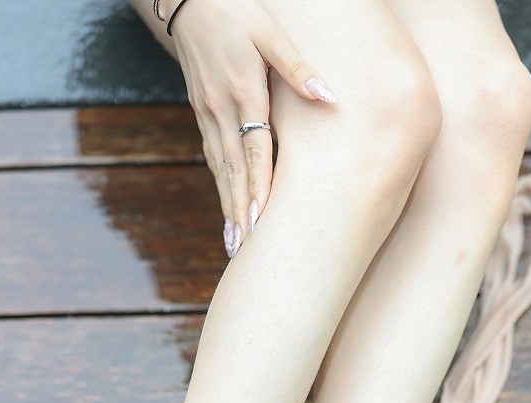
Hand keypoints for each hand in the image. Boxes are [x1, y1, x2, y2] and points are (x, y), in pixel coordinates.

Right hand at [162, 0, 337, 256]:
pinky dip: (220, 185)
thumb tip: (329, 98)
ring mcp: (207, 113)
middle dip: (238, 213)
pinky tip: (227, 207)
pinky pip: (212, 156)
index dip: (256, 188)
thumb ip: (298, 68)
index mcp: (242, 93)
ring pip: (218, 169)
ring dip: (226, 207)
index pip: (252, 152)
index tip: (258, 222)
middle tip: (242, 251)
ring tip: (233, 242)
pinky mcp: (201, 112)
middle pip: (231, 172)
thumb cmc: (237, 10)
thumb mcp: (270, 31)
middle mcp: (220, 110)